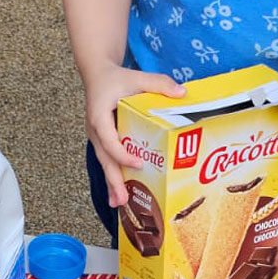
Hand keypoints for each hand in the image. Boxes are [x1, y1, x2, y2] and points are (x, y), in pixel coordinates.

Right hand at [84, 65, 184, 207]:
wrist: (96, 75)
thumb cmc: (115, 78)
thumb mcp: (137, 76)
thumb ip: (159, 83)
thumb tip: (182, 93)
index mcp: (99, 116)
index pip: (109, 139)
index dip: (122, 153)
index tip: (137, 163)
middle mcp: (95, 130)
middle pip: (104, 158)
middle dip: (113, 180)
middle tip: (121, 199)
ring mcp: (97, 138)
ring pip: (105, 162)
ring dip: (112, 183)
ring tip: (119, 203)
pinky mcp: (102, 141)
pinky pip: (108, 160)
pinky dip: (114, 175)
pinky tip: (120, 193)